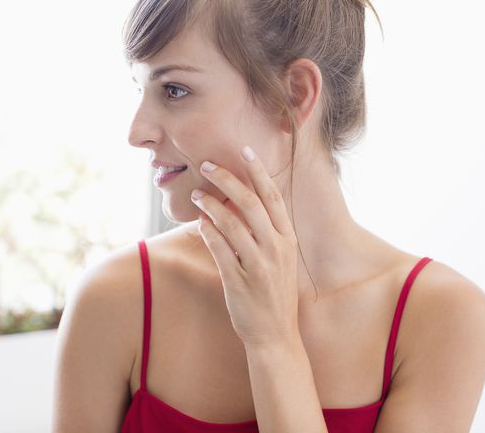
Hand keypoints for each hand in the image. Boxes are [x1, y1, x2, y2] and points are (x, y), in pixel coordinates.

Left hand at [191, 146, 299, 347]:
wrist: (275, 335)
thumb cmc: (274, 293)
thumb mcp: (281, 259)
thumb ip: (267, 232)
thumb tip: (244, 202)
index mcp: (287, 240)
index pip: (273, 197)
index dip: (258, 171)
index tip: (244, 150)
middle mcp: (275, 249)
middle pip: (250, 203)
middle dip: (227, 179)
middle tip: (208, 164)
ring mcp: (258, 265)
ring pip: (231, 223)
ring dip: (211, 204)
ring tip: (197, 194)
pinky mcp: (239, 281)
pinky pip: (219, 249)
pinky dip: (208, 231)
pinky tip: (199, 222)